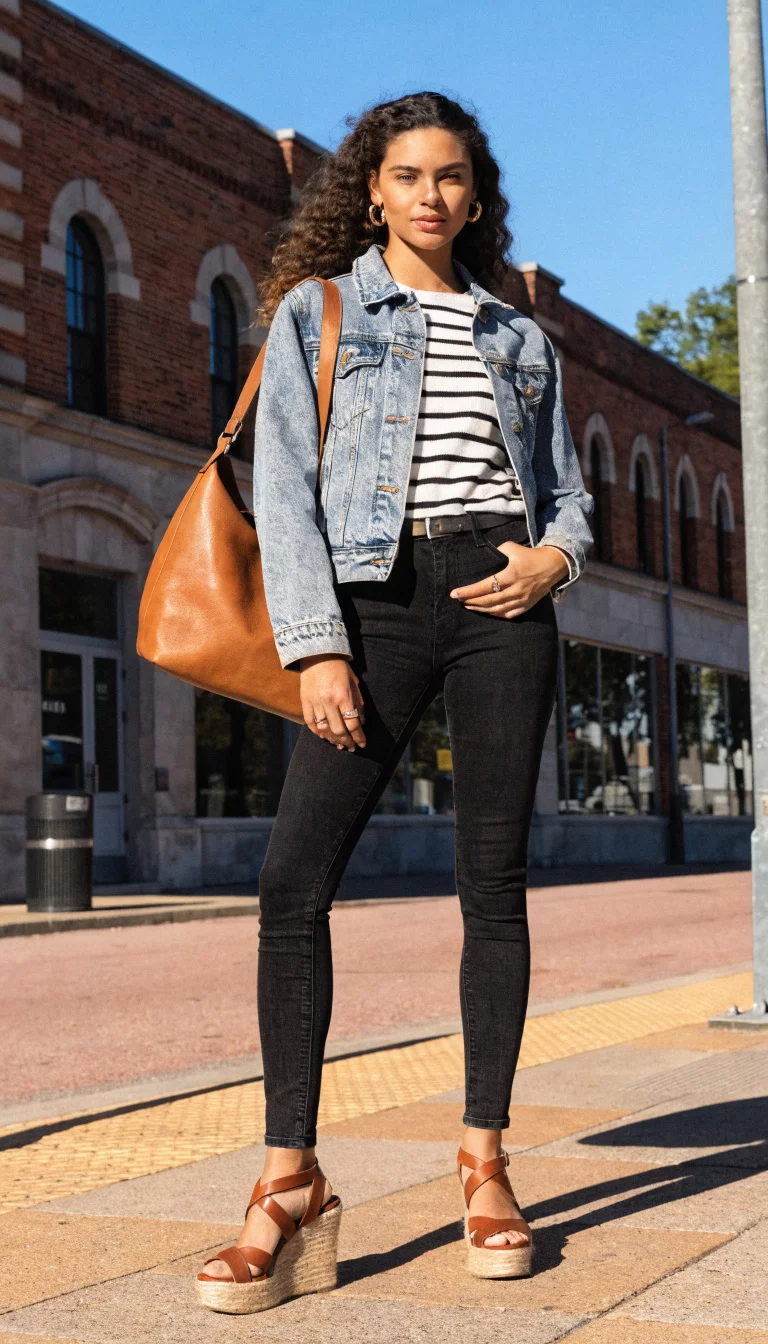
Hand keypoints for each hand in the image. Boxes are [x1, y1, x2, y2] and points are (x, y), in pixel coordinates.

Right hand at [298, 654, 366, 750]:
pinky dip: (318, 732)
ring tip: (339, 745)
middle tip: (351, 747)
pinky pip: (311, 723)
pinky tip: (324, 737)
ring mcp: (315, 703)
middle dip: (347, 742)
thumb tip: (362, 723)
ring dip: (333, 740)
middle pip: (339, 730)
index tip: (362, 744)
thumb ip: (359, 704)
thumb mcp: (354, 683)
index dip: (359, 737)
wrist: (318, 654)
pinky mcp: (305, 702)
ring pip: (324, 729)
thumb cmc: (339, 668)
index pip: (353, 723)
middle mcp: (329, 702)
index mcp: (344, 696)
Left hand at [449, 543, 568, 618]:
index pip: (485, 586)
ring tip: (469, 606)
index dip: (468, 591)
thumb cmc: (531, 556)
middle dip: (471, 601)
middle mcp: (516, 590)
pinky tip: (487, 612)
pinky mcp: (526, 605)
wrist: (553, 565)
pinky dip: (496, 615)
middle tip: (460, 601)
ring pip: (497, 610)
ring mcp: (522, 600)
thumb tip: (485, 555)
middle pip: (488, 601)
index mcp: (511, 575)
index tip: (455, 594)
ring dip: (481, 609)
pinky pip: (508, 614)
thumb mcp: (513, 548)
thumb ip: (498, 551)